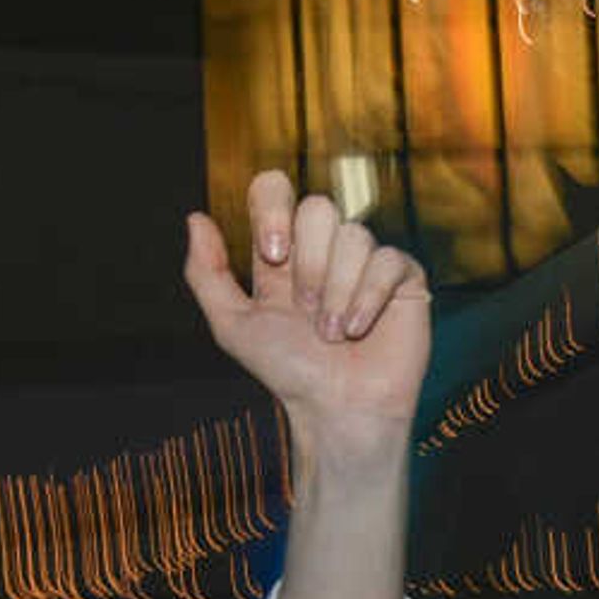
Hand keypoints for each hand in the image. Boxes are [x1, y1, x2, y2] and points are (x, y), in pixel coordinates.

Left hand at [181, 173, 427, 455]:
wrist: (338, 409)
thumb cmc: (288, 372)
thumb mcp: (233, 326)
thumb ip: (206, 273)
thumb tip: (195, 217)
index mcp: (282, 250)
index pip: (274, 190)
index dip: (272, 210)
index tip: (272, 257)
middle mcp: (324, 249)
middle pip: (318, 208)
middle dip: (309, 263)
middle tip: (306, 309)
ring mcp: (365, 260)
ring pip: (353, 235)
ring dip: (336, 291)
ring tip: (332, 332)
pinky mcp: (402, 278)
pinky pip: (389, 259)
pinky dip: (369, 296)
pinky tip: (358, 328)